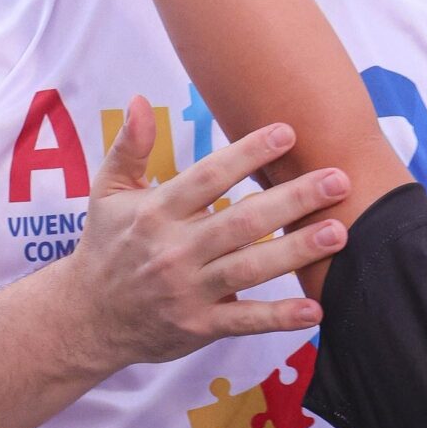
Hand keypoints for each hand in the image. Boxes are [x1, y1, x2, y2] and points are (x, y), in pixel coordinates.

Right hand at [51, 99, 348, 369]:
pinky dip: (280, 318)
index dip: (248, 153)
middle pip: (241, 221)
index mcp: (156, 212)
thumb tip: (138, 101)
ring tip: (339, 232)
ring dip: (297, 251)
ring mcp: (187, 291)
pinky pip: (244, 320)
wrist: (87, 318)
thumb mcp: (107, 193)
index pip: (208, 177)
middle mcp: (174, 250)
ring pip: (250, 268)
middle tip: (339, 180)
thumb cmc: (105, 247)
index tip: (288, 132)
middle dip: (293, 199)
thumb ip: (128, 147)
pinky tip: (315, 310)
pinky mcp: (198, 326)